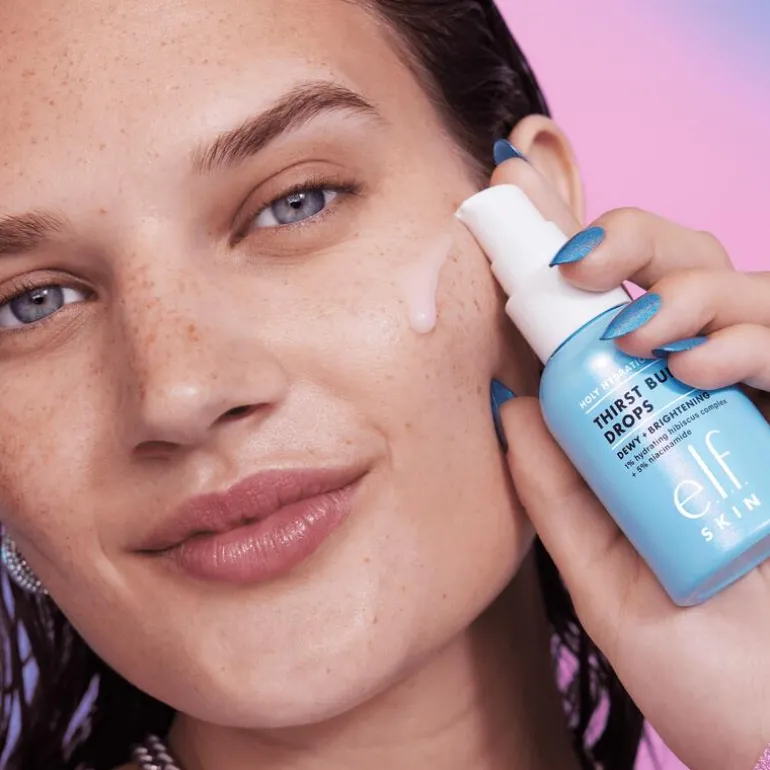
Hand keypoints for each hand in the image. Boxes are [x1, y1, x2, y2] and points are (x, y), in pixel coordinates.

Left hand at [492, 157, 769, 769]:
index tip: (507, 198)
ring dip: (680, 285)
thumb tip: (507, 402)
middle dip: (620, 237)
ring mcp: (759, 405)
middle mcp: (700, 400)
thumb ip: (556, 488)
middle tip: (567, 254)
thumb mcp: (600, 568)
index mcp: (641, 424)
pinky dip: (747, 336)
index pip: (599, 319)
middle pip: (669, 272)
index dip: (563, 255)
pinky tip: (699, 363)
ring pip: (732, 287)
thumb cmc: (694, 660)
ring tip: (642, 331)